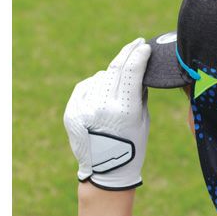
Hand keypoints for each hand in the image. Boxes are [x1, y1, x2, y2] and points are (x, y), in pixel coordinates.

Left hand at [64, 38, 151, 189]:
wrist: (106, 171)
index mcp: (125, 110)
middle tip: (136, 44)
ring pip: (100, 78)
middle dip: (127, 53)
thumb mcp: (143, 120)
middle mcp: (102, 106)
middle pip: (115, 69)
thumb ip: (139, 94)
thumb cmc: (131, 146)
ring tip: (118, 92)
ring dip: (111, 78)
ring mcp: (84, 108)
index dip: (139, 55)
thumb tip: (138, 69)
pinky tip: (102, 96)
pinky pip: (86, 87)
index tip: (144, 46)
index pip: (131, 71)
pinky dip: (95, 87)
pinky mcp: (71, 111)